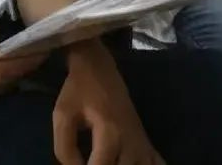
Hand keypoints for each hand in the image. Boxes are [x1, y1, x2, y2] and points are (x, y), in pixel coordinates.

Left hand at [53, 41, 161, 164]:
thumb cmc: (79, 90)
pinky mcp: (147, 142)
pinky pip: (159, 163)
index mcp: (110, 132)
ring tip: (112, 160)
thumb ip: (65, 148)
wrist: (99, 67)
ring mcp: (142, 143)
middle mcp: (131, 141)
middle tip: (93, 158)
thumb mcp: (62, 115)